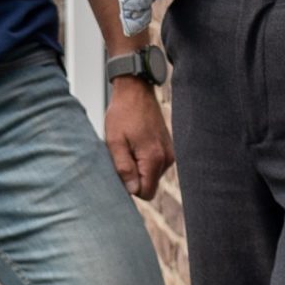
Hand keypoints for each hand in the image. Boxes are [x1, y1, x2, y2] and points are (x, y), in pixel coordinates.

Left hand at [104, 74, 172, 200]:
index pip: (145, 193)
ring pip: (152, 176)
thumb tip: (132, 191)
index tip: (120, 170)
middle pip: (149, 185)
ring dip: (139, 168)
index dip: (130, 187)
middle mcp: (167, 158)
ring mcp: (170, 153)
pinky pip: (156, 165)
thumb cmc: (122, 114)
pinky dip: (144, 160)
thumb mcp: (115, 142)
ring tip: (128, 147)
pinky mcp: (168, 148)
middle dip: (134, 177)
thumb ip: (124, 168)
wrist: (135, 91)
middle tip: (122, 156)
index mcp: (154, 158)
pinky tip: (136, 144)